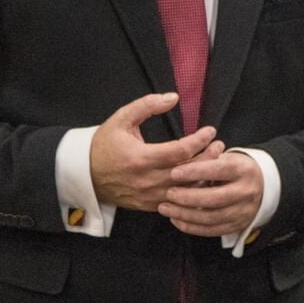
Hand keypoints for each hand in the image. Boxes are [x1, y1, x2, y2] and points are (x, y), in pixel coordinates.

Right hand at [89, 93, 217, 211]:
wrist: (84, 174)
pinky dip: (191, 191)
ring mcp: (148, 196)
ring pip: (186, 190)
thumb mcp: (121, 118)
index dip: (199, 140)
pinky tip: (201, 179)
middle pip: (188, 172)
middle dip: (208, 157)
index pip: (180, 151)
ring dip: (203, 175)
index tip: (210, 130)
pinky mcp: (148, 205)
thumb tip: (173, 97)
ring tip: (215, 160)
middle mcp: (147, 180)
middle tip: (220, 144)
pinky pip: (177, 201)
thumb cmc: (104, 144)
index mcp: (140, 158)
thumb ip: (147, 105)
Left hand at [159, 144, 264, 237]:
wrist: (261, 187)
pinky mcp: (236, 226)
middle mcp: (245, 191)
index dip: (195, 172)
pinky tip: (176, 220)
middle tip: (168, 193)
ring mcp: (242, 211)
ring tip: (166, 208)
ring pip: (211, 217)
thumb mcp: (227, 158)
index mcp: (243, 170)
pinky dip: (191, 227)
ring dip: (185, 214)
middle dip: (188, 197)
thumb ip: (207, 161)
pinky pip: (211, 231)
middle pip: (215, 198)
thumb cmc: (236, 170)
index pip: (219, 170)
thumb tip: (179, 163)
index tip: (174, 173)